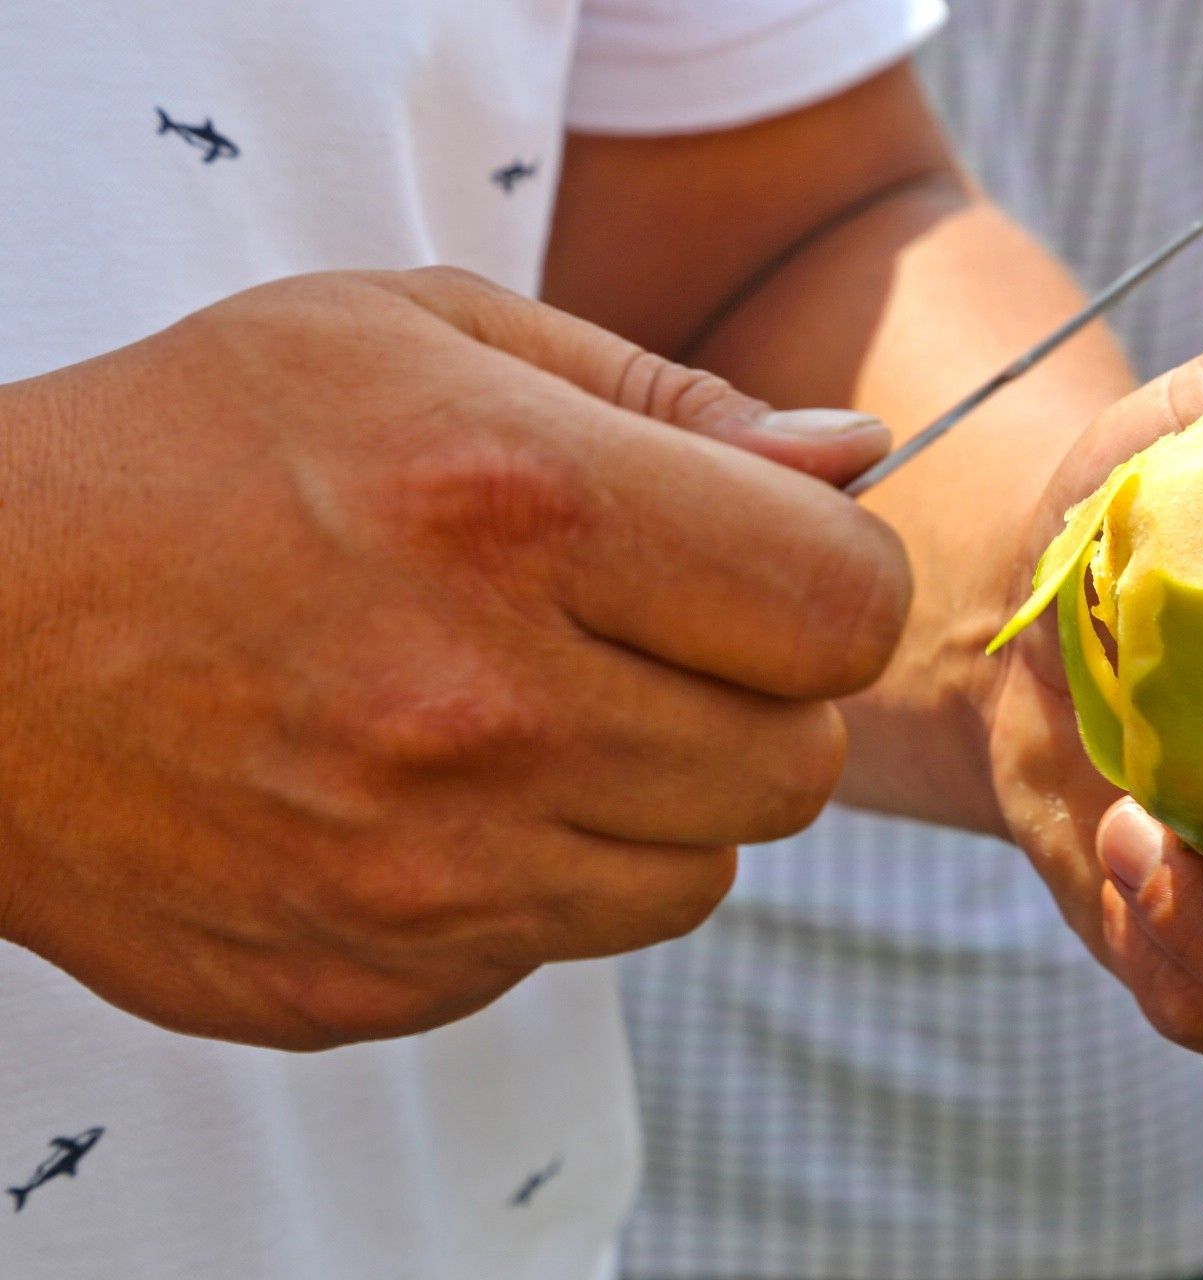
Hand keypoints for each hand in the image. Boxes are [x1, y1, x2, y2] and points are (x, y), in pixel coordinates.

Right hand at [0, 268, 909, 1049]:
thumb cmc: (199, 450)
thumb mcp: (423, 334)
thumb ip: (669, 394)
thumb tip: (850, 461)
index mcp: (523, 506)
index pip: (841, 606)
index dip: (832, 583)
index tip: (771, 567)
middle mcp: (487, 708)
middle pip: (794, 764)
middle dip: (753, 697)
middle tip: (637, 639)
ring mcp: (427, 870)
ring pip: (697, 874)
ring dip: (654, 797)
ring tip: (525, 712)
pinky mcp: (373, 977)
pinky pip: (565, 946)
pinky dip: (541, 875)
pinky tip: (433, 794)